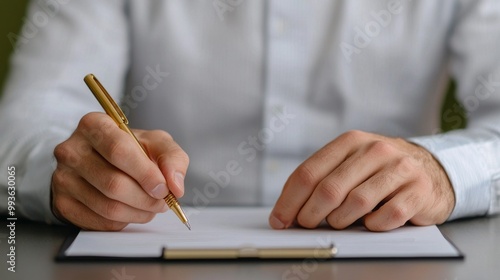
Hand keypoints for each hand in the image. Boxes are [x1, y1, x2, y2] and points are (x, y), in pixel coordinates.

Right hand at [51, 112, 188, 230]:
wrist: (103, 161)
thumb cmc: (132, 149)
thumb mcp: (156, 143)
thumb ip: (172, 158)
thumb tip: (175, 186)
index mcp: (94, 125)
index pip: (118, 151)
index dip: (145, 174)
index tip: (163, 188)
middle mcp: (72, 150)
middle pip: (113, 183)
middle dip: (146, 198)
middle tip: (162, 202)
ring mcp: (63, 178)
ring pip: (107, 207)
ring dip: (138, 213)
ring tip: (151, 207)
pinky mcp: (62, 203)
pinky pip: (99, 222)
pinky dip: (124, 222)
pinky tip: (132, 212)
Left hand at [269, 130, 454, 231]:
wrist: (430, 169)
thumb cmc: (378, 172)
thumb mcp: (349, 165)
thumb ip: (321, 180)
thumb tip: (286, 213)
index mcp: (350, 142)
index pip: (309, 173)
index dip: (289, 201)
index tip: (279, 220)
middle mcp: (374, 150)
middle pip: (329, 189)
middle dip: (310, 215)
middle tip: (306, 226)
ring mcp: (398, 169)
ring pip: (356, 203)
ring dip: (341, 221)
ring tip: (339, 223)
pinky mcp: (418, 190)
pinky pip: (388, 215)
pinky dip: (373, 225)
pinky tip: (370, 223)